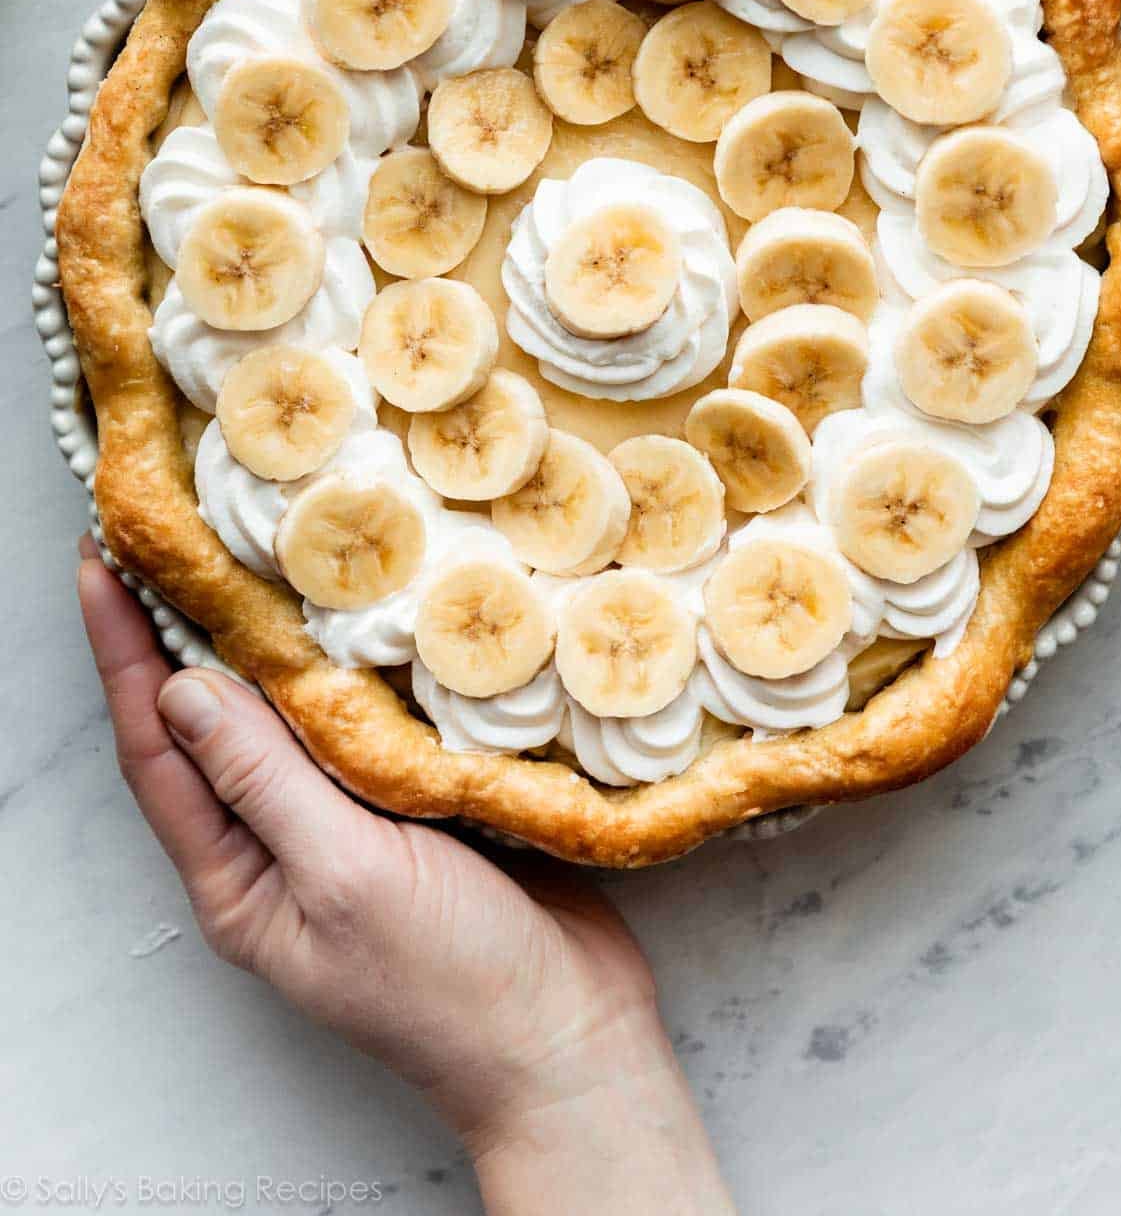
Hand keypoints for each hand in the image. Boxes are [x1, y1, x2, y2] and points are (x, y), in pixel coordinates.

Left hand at [77, 540, 731, 1214]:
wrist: (571, 1037)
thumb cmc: (452, 983)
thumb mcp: (345, 879)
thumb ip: (264, 783)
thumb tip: (183, 689)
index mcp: (239, 879)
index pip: (157, 750)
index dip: (123, 653)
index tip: (101, 561)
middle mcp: (281, 846)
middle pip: (213, 724)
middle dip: (184, 631)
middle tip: (173, 532)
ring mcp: (350, 823)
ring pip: (292, 713)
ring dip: (269, 638)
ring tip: (252, 550)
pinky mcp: (417, 801)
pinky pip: (365, 719)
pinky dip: (353, 664)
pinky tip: (361, 612)